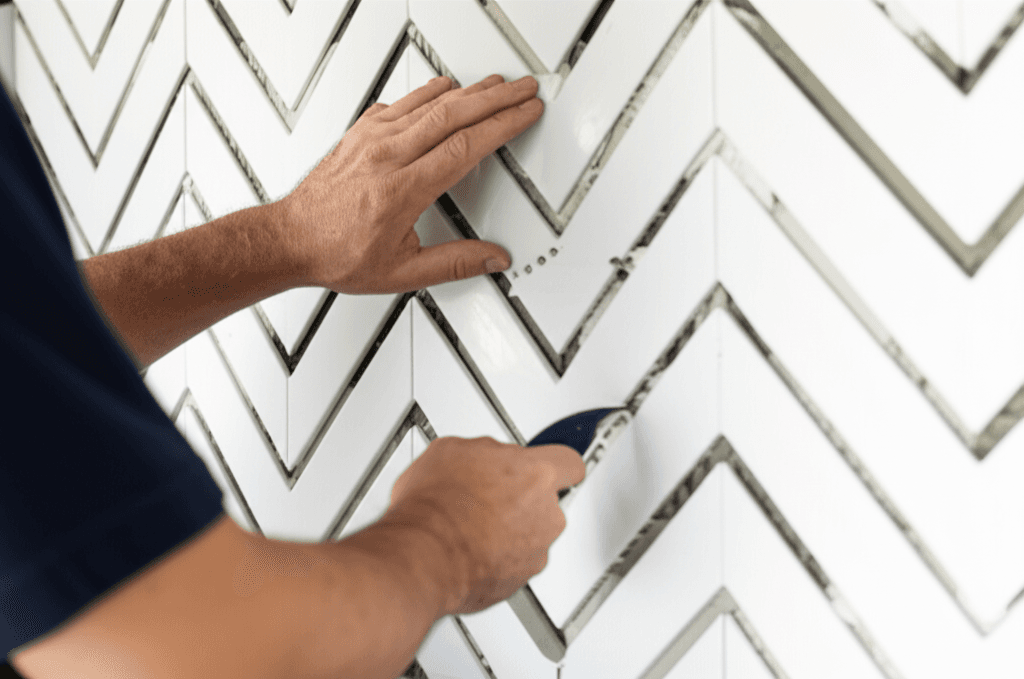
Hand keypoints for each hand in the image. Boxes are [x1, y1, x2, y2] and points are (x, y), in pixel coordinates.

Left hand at [279, 74, 542, 293]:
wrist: (289, 240)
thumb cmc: (335, 253)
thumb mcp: (402, 272)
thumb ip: (454, 264)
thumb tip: (492, 259)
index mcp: (402, 190)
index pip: (465, 146)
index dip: (502, 125)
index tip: (525, 113)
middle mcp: (386, 156)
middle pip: (453, 114)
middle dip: (495, 98)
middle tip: (522, 89)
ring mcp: (371, 140)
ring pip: (428, 102)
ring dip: (468, 90)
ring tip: (495, 84)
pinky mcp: (359, 133)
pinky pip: (401, 103)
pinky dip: (429, 93)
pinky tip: (444, 89)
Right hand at [381, 436, 585, 615]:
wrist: (422, 555)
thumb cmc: (434, 507)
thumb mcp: (451, 451)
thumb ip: (486, 452)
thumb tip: (485, 456)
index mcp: (535, 473)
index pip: (570, 463)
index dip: (557, 465)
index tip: (550, 467)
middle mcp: (546, 513)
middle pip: (549, 501)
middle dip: (525, 500)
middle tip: (493, 498)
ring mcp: (537, 548)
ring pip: (534, 534)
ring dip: (513, 530)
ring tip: (476, 527)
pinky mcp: (522, 578)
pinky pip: (519, 562)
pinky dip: (502, 557)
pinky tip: (474, 549)